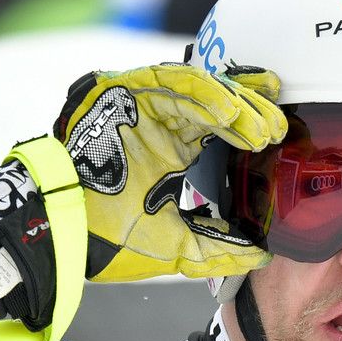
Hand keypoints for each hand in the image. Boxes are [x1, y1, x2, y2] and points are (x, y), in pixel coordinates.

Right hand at [53, 62, 286, 281]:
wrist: (61, 231)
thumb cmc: (109, 235)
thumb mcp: (175, 246)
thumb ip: (218, 249)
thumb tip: (262, 258)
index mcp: (177, 151)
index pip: (223, 128)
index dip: (253, 124)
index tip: (281, 132)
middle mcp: (164, 123)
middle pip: (218, 103)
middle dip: (251, 113)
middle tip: (277, 128)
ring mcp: (145, 106)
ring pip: (200, 90)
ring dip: (233, 104)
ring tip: (258, 126)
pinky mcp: (125, 92)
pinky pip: (170, 83)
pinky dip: (201, 93)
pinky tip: (226, 111)